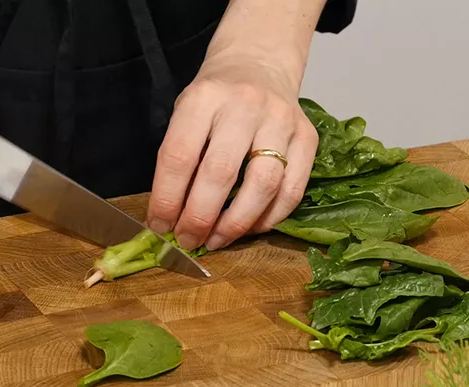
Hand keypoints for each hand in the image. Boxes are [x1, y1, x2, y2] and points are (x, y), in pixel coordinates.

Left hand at [146, 52, 317, 250]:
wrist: (260, 64)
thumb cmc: (217, 96)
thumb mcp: (187, 112)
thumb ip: (180, 158)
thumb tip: (171, 217)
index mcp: (205, 97)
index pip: (180, 156)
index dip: (168, 198)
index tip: (161, 226)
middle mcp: (246, 106)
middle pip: (221, 174)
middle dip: (200, 217)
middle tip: (189, 240)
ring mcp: (282, 121)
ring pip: (263, 186)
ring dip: (237, 223)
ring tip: (218, 240)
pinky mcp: (308, 137)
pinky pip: (293, 190)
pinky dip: (271, 218)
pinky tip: (250, 227)